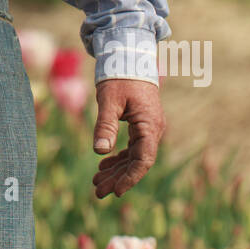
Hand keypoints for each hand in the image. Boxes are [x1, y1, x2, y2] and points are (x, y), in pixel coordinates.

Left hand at [91, 78, 165, 198]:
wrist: (129, 57)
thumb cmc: (119, 76)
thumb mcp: (109, 100)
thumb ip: (105, 125)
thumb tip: (100, 151)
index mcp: (149, 125)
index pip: (143, 160)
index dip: (130, 178)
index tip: (115, 191)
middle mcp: (152, 129)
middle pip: (137, 162)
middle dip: (118, 178)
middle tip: (97, 192)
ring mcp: (147, 128)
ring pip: (133, 156)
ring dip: (116, 170)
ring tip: (96, 182)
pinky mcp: (140, 125)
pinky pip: (131, 147)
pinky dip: (118, 158)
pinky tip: (103, 166)